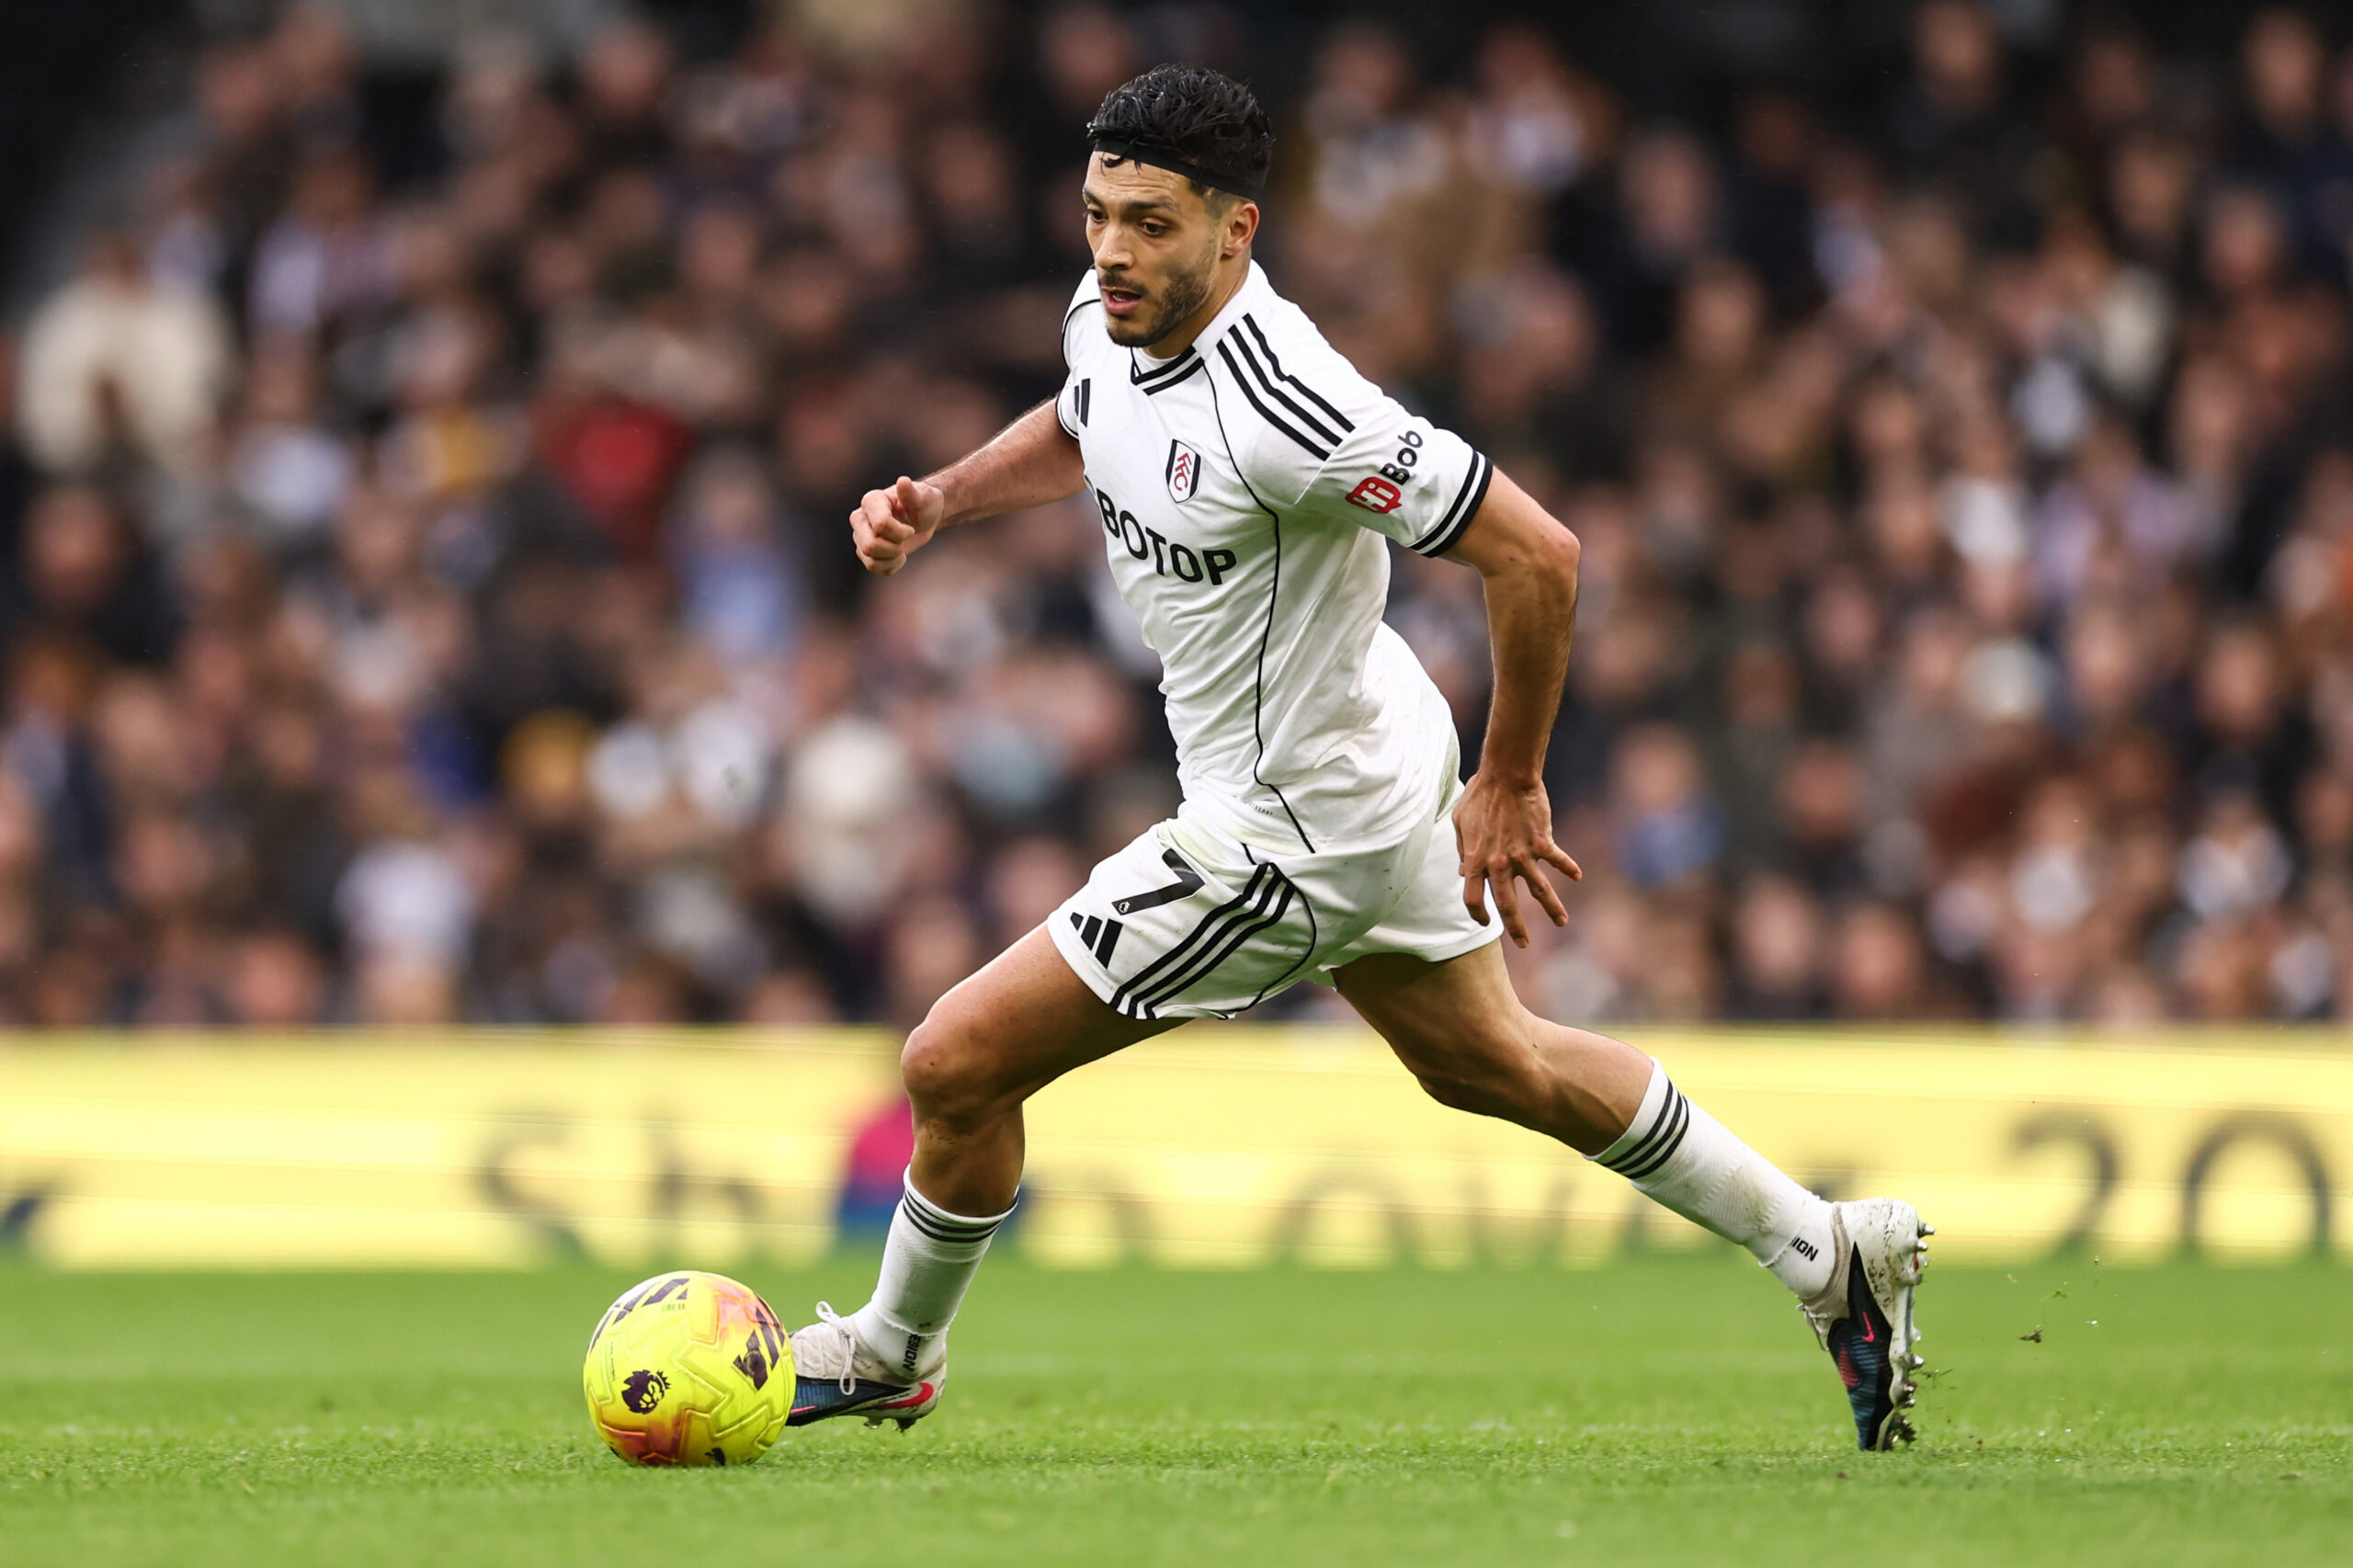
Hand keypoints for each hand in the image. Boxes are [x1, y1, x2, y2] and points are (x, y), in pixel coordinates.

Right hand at [851, 475, 945, 575]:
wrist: (924, 518)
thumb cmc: (924, 503)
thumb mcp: (925, 497)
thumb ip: (913, 493)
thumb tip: (903, 482)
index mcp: (871, 501)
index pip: (880, 525)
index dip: (901, 533)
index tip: (911, 528)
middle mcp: (860, 518)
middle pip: (870, 546)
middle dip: (894, 548)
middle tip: (905, 539)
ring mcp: (860, 536)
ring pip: (870, 560)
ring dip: (893, 558)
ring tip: (902, 547)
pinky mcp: (864, 552)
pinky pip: (875, 568)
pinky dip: (892, 566)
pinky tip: (899, 555)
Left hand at [1453, 772, 1581, 947]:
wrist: (1506, 775)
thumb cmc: (1480, 795)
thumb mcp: (1460, 823)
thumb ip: (1463, 850)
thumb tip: (1466, 872)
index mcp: (1476, 860)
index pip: (1473, 898)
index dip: (1477, 915)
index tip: (1485, 922)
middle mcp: (1499, 863)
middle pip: (1507, 905)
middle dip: (1516, 929)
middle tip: (1523, 944)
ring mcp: (1522, 855)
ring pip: (1539, 891)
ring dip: (1552, 909)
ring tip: (1562, 922)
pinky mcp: (1542, 842)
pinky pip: (1558, 860)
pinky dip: (1568, 868)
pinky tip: (1577, 876)